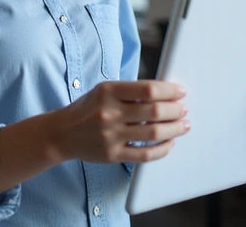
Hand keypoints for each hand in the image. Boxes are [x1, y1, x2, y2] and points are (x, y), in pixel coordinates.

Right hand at [50, 80, 189, 163]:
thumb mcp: (103, 91)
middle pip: (154, 111)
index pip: (147, 89)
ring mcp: (111, 136)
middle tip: (183, 109)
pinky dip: (162, 149)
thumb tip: (164, 93)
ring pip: (153, 133)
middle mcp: (109, 113)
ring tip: (183, 125)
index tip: (180, 92)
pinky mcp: (113, 155)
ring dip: (174, 129)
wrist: (62, 133)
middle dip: (175, 110)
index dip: (169, 91)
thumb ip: (129, 91)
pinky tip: (169, 143)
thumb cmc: (87, 109)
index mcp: (108, 92)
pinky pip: (145, 155)